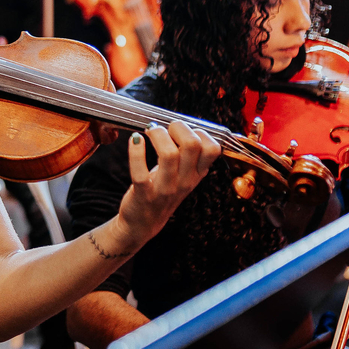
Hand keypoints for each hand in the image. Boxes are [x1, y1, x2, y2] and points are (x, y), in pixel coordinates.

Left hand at [112, 121, 220, 248]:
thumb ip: (189, 155)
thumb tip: (184, 125)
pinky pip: (140, 172)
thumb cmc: (163, 191)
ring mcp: (165, 189)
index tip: (184, 131)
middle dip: (178, 127)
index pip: (213, 149)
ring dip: (158, 135)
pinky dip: (136, 151)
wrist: (143, 223)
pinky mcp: (143, 194)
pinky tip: (135, 140)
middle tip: (166, 129)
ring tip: (150, 132)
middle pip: (192, 145)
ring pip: (169, 154)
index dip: (200, 132)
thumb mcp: (184, 175)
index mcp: (197, 174)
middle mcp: (185, 181)